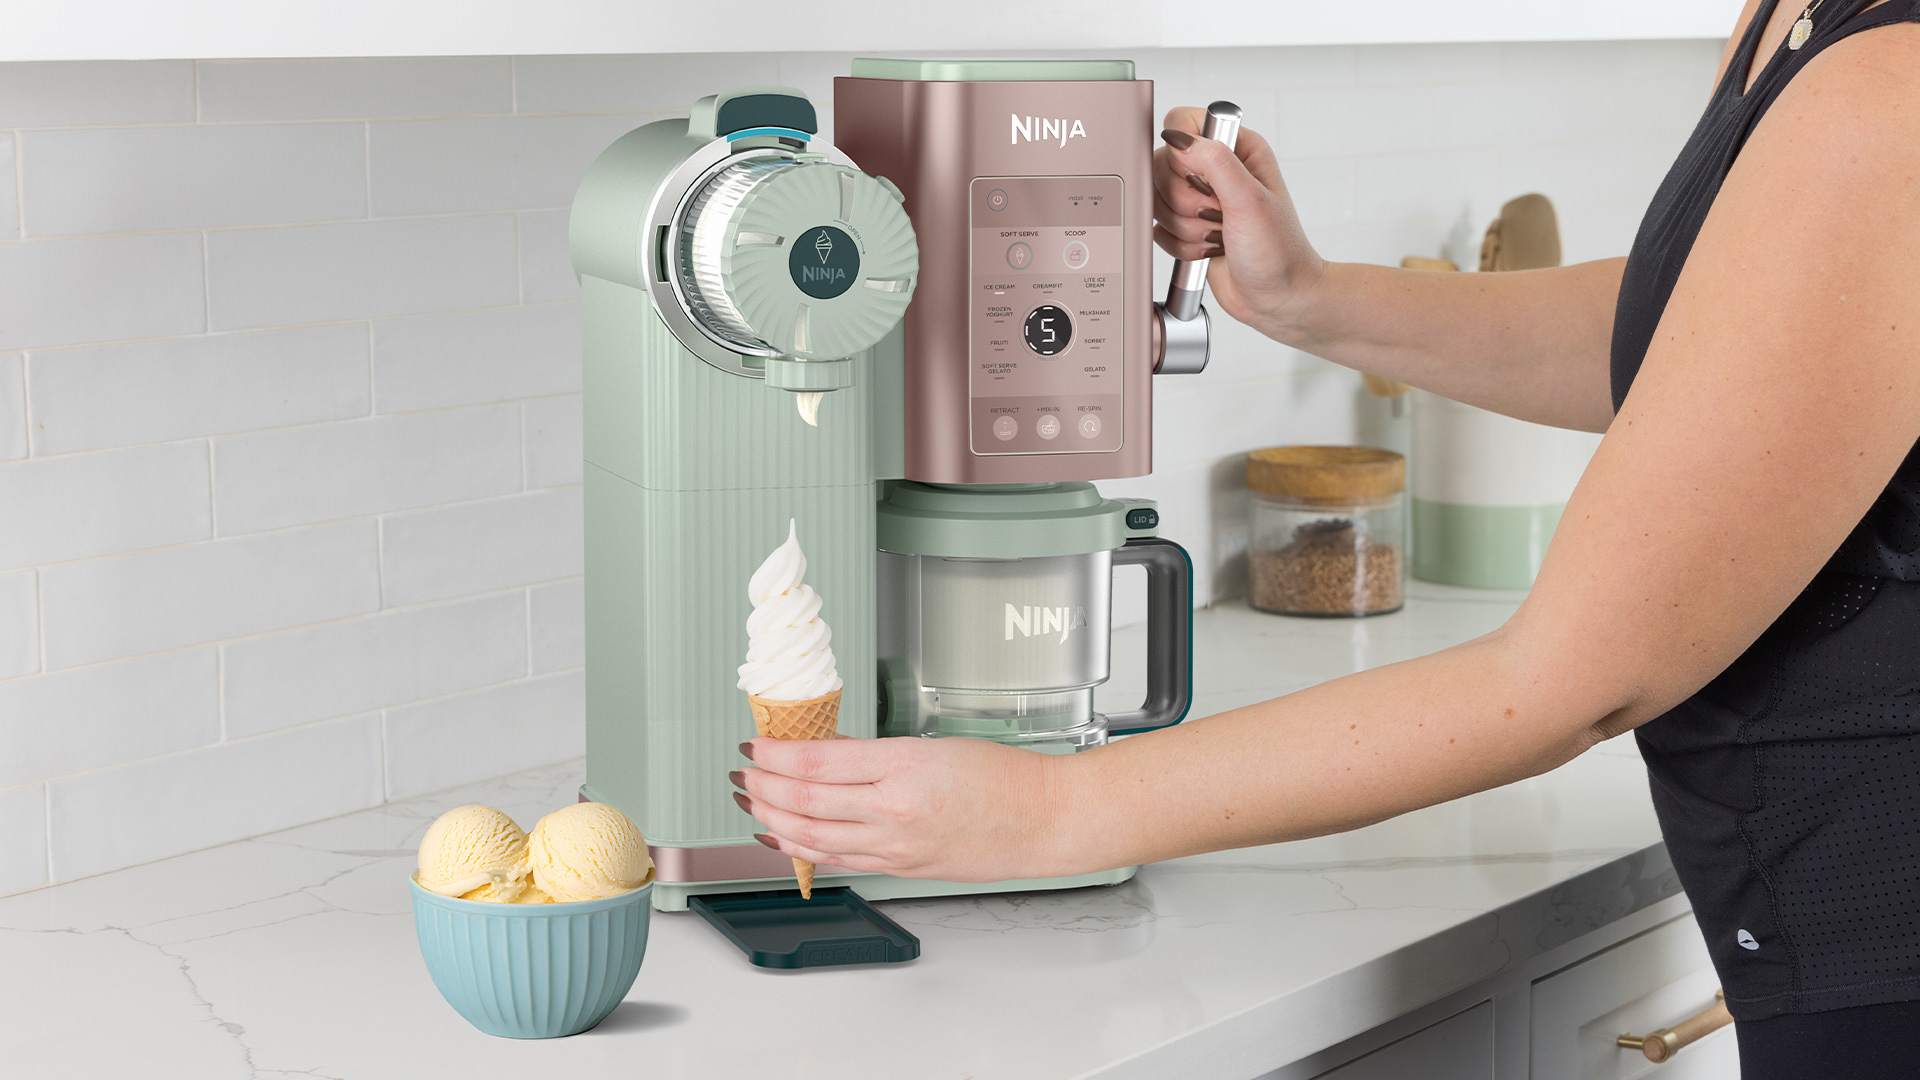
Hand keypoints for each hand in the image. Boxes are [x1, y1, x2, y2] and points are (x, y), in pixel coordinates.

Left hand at [730, 736, 1073, 882]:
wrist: (1040, 820)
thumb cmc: (1002, 778)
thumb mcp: (932, 745)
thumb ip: (873, 752)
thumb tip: (824, 748)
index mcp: (903, 768)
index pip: (817, 762)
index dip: (775, 753)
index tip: (754, 744)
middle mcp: (893, 812)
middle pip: (805, 801)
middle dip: (763, 787)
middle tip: (741, 774)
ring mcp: (895, 846)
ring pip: (813, 836)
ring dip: (772, 819)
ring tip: (751, 803)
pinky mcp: (900, 868)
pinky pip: (838, 860)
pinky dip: (802, 849)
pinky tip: (784, 838)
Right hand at [1154, 106, 1327, 339]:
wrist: (1279, 297)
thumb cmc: (1278, 251)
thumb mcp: (1249, 199)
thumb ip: (1215, 161)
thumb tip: (1178, 139)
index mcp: (1236, 148)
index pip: (1181, 125)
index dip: (1182, 156)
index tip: (1204, 182)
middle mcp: (1216, 168)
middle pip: (1162, 167)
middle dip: (1186, 203)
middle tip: (1217, 216)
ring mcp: (1199, 198)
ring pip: (1159, 201)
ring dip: (1186, 228)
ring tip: (1218, 235)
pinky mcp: (1187, 225)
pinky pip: (1159, 229)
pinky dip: (1180, 246)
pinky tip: (1208, 249)